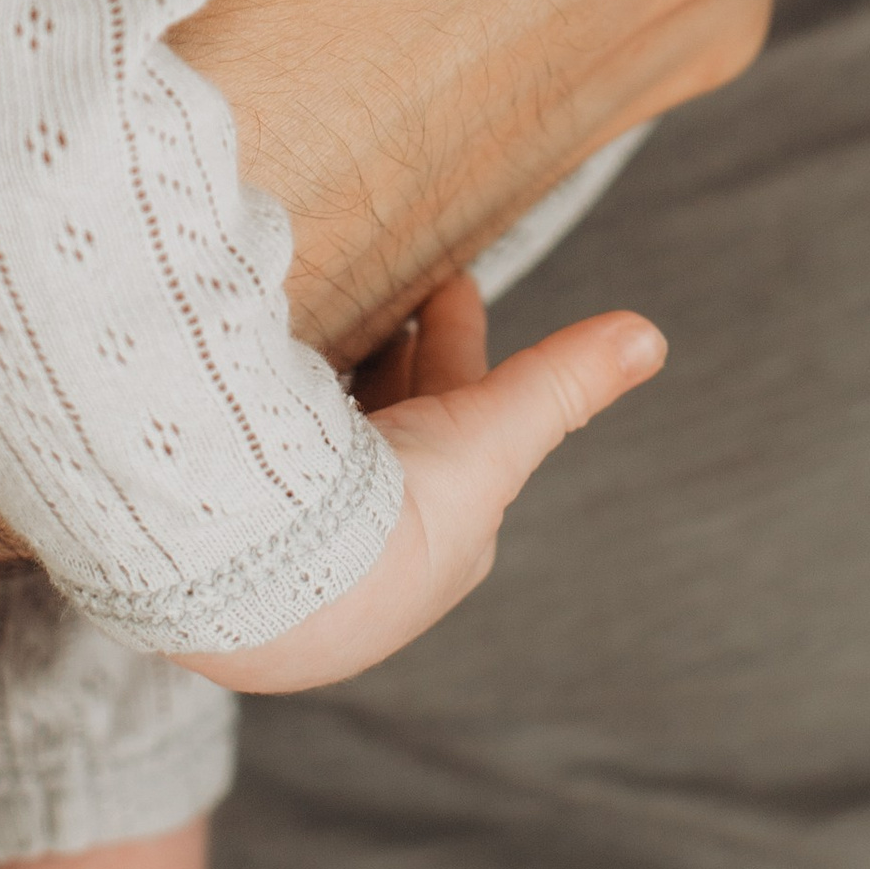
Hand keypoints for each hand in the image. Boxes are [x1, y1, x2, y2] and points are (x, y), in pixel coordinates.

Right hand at [182, 274, 656, 692]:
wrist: (266, 585)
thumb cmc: (389, 523)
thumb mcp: (492, 436)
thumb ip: (564, 382)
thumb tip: (652, 336)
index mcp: (437, 553)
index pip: (456, 432)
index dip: (454, 355)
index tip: (445, 283)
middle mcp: (368, 575)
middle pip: (390, 446)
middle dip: (396, 371)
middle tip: (389, 290)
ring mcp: (290, 574)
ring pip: (321, 464)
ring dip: (329, 397)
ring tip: (317, 322)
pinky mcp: (218, 562)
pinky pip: (254, 476)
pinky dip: (266, 427)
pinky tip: (244, 390)